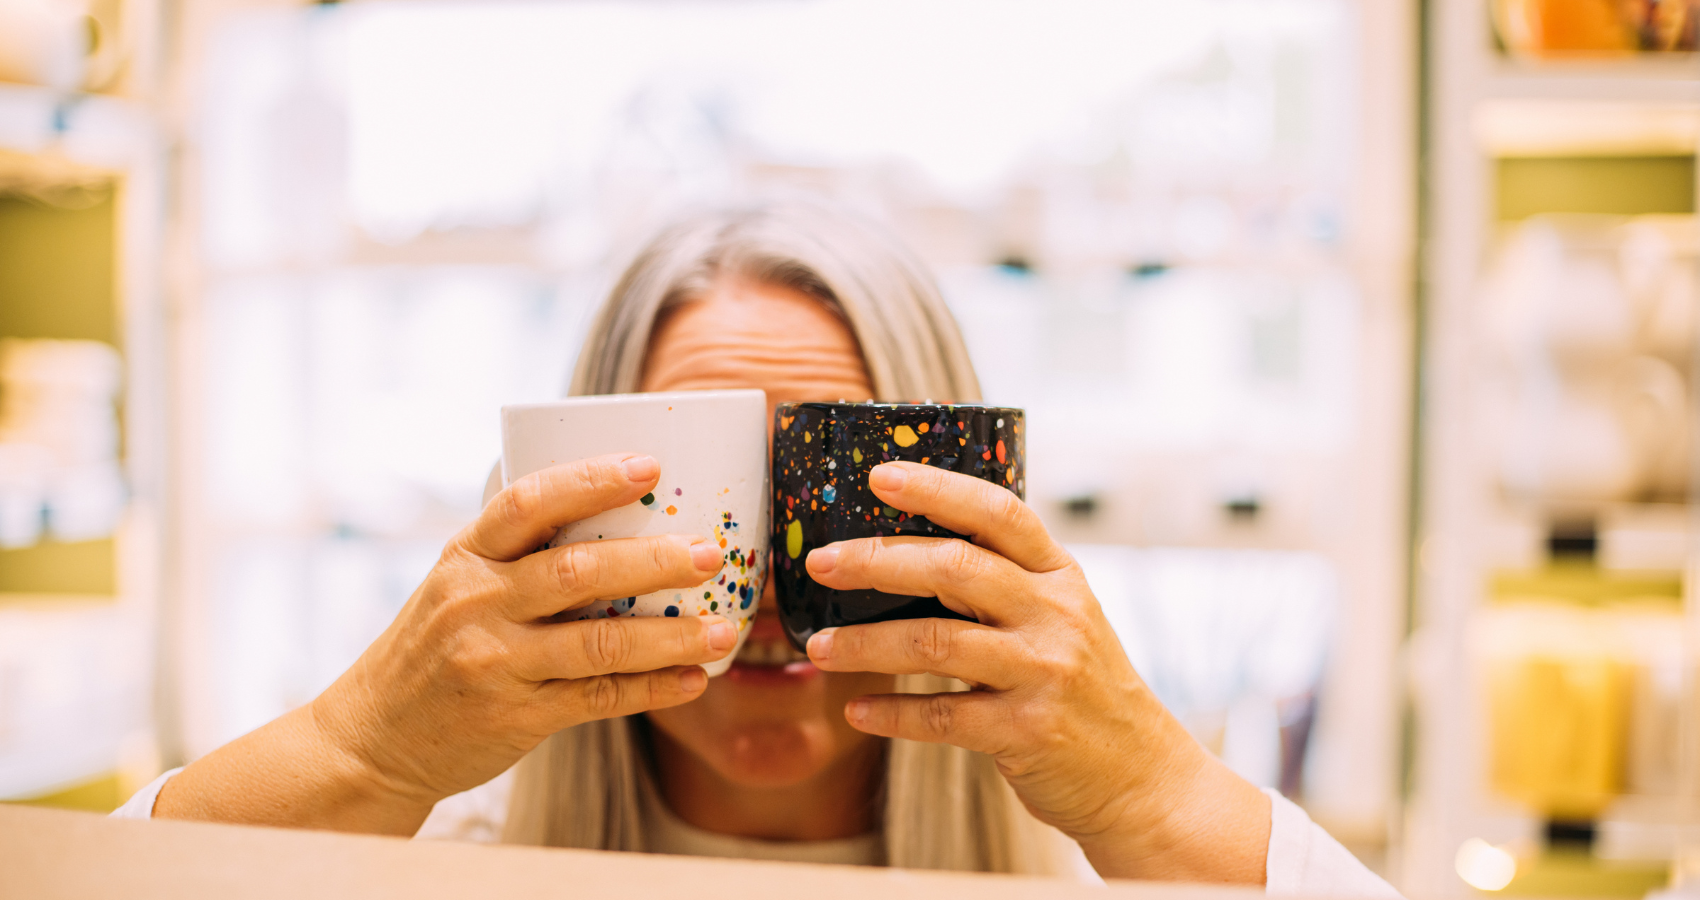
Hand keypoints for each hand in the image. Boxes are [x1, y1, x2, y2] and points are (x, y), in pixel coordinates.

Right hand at [157, 453, 735, 833]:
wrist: (373, 738)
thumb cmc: (434, 648)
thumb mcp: (456, 585)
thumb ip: (520, 557)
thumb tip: (628, 521)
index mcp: (465, 557)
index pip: (527, 503)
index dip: (590, 481)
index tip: (649, 466)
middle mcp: (476, 604)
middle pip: (576, 572)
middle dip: (652, 560)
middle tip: (710, 552)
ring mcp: (495, 663)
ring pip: (597, 642)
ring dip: (668, 636)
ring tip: (722, 630)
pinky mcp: (515, 716)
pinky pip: (598, 698)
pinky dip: (651, 688)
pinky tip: (693, 680)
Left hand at [802, 462, 1270, 882]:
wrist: (1141, 776)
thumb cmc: (1080, 688)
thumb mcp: (1059, 619)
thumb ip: (1000, 584)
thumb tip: (899, 553)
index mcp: (1059, 575)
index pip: (998, 513)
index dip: (938, 489)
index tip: (879, 475)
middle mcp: (1055, 614)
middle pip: (955, 569)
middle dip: (877, 561)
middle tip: (820, 564)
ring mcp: (1044, 672)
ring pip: (937, 643)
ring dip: (866, 644)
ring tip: (818, 647)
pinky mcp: (1028, 731)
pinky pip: (942, 717)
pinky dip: (892, 713)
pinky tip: (857, 710)